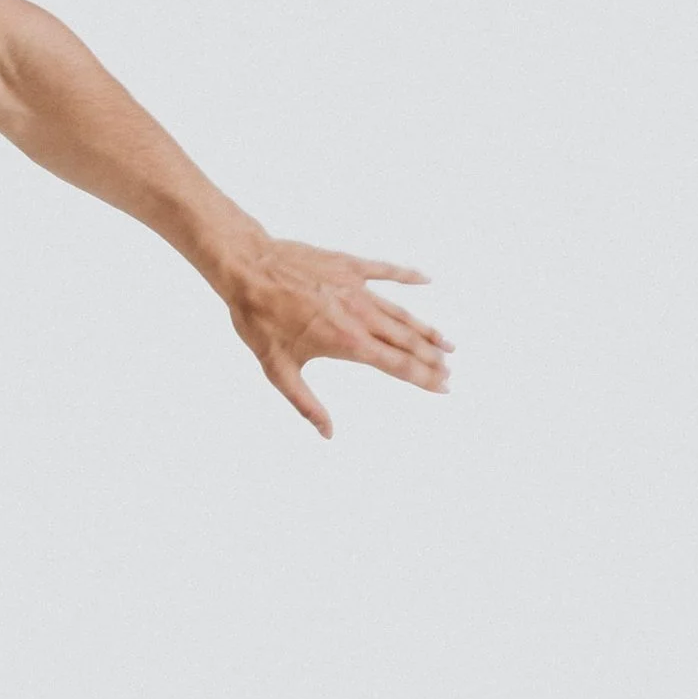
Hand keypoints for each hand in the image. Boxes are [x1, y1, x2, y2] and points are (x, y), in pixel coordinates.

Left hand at [220, 236, 450, 436]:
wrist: (247, 268)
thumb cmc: (258, 320)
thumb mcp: (278, 369)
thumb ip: (306, 404)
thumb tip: (327, 433)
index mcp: (347, 342)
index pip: (397, 364)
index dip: (423, 377)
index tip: (444, 387)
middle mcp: (360, 314)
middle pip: (406, 340)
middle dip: (431, 358)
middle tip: (450, 371)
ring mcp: (356, 288)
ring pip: (400, 312)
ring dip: (425, 328)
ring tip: (447, 343)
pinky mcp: (348, 265)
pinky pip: (386, 270)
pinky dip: (408, 276)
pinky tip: (427, 280)